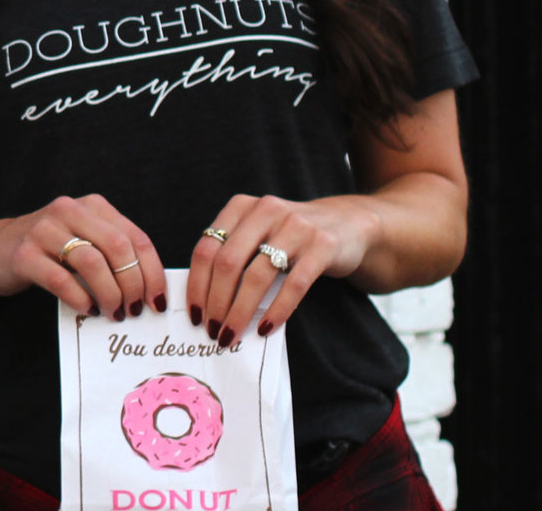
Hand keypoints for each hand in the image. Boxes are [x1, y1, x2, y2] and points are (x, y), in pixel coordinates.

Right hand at [0, 194, 168, 321]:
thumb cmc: (49, 251)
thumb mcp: (84, 241)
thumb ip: (113, 254)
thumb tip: (150, 291)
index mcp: (92, 206)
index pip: (136, 238)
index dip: (152, 273)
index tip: (156, 301)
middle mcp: (69, 210)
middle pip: (117, 247)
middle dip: (132, 285)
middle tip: (133, 310)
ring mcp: (43, 230)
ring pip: (91, 262)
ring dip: (109, 294)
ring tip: (112, 312)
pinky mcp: (23, 253)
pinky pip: (60, 279)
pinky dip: (79, 298)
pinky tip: (87, 309)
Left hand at [188, 193, 376, 346]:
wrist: (348, 224)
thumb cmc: (291, 236)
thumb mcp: (258, 231)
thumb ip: (233, 251)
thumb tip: (202, 299)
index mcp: (242, 207)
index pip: (206, 248)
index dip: (196, 284)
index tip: (193, 314)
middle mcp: (266, 211)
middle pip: (228, 263)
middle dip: (216, 302)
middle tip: (212, 330)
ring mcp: (296, 227)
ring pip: (257, 276)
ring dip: (240, 311)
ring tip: (232, 334)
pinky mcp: (322, 246)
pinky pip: (294, 285)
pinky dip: (277, 310)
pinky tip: (265, 328)